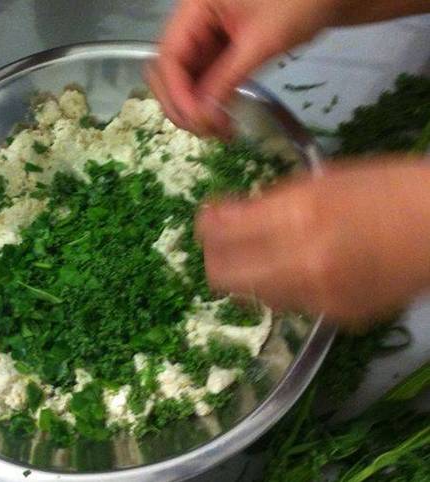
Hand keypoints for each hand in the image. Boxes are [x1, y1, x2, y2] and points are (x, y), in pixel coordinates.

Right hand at [148, 0, 429, 135]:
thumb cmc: (300, 2)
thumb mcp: (261, 41)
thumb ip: (226, 79)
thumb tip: (202, 117)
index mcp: (194, 8)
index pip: (169, 57)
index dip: (177, 93)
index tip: (198, 122)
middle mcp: (193, 22)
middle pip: (170, 70)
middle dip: (182, 104)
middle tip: (206, 132)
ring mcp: (207, 37)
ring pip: (186, 80)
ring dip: (196, 108)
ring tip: (219, 132)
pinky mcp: (222, 49)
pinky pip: (206, 80)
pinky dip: (211, 101)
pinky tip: (224, 120)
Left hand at [196, 157, 429, 325]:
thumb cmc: (385, 190)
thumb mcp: (321, 181)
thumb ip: (270, 202)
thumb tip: (229, 214)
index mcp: (297, 217)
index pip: (221, 233)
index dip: (205, 225)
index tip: (206, 218)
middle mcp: (301, 263)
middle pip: (223, 276)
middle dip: (214, 257)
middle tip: (220, 241)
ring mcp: (317, 297)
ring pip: (251, 296)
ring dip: (245, 275)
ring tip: (257, 254)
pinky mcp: (335, 318)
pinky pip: (287, 306)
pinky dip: (280, 287)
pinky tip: (296, 268)